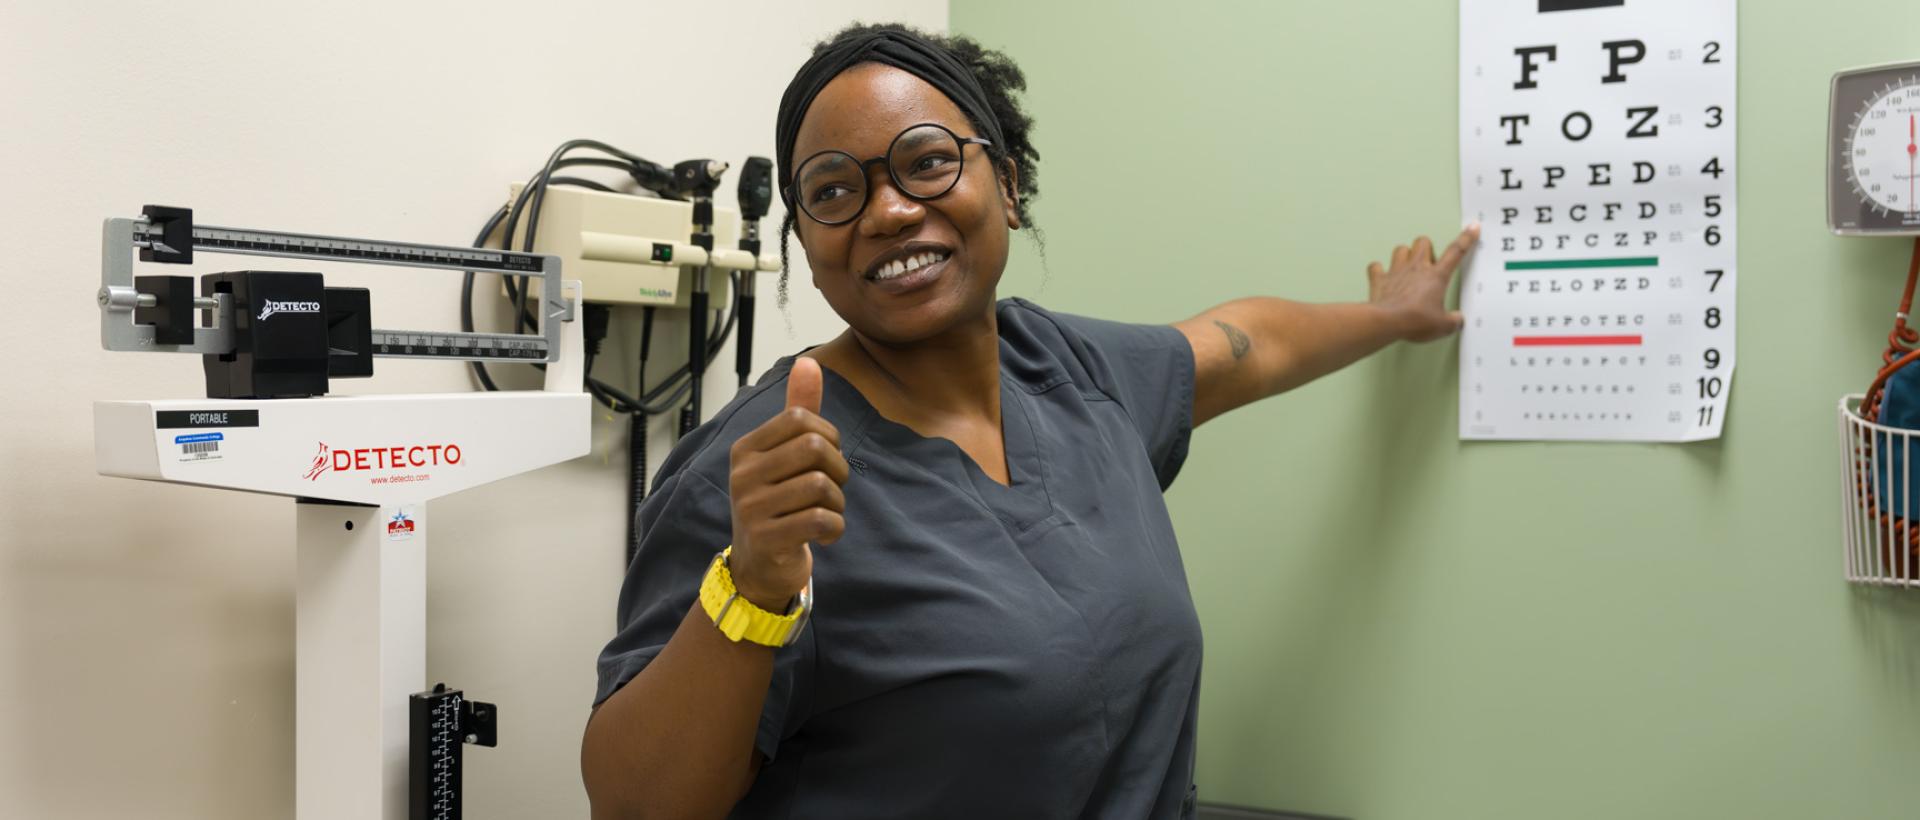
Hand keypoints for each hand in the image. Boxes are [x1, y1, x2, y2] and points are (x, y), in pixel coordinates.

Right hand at [724, 357, 848, 611]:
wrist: (757, 567)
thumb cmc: (776, 504)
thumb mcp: (783, 456)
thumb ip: (798, 410)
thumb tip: (809, 362)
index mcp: (746, 449)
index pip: (802, 420)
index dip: (830, 437)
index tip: (827, 460)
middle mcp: (742, 475)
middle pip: (816, 450)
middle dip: (838, 470)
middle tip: (831, 489)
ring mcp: (751, 507)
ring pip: (821, 486)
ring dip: (837, 503)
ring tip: (826, 513)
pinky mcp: (767, 539)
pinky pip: (821, 520)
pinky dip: (835, 529)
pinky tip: (824, 535)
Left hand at [1366, 223, 1479, 342]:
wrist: (1387, 322)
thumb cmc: (1415, 320)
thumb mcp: (1442, 326)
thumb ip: (1453, 321)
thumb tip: (1457, 320)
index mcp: (1436, 276)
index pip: (1456, 252)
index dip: (1466, 239)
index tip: (1472, 228)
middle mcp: (1416, 268)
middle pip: (1423, 242)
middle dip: (1427, 247)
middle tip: (1428, 261)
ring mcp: (1396, 270)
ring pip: (1400, 249)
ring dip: (1405, 254)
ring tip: (1407, 266)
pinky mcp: (1379, 279)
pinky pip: (1376, 266)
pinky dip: (1378, 269)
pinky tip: (1382, 275)